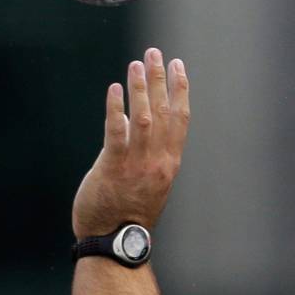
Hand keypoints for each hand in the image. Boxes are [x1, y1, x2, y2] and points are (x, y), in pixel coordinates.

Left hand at [73, 47, 189, 238]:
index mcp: (170, 163)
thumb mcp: (148, 183)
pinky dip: (116, 109)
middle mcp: (158, 161)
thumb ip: (146, 153)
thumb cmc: (129, 214)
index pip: (180, 118)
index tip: (179, 65)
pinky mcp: (114, 168)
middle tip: (155, 52)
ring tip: (136, 63)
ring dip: (141, 88)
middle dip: (161, 79)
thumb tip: (132, 121)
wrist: (116, 241)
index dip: (181, 89)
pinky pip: (116, 133)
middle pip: (164, 112)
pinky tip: (114, 89)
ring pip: (144, 118)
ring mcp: (137, 164)